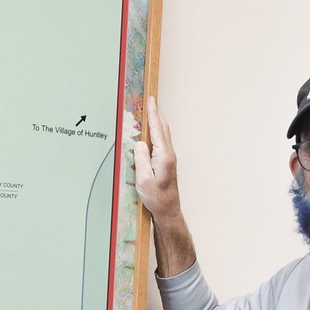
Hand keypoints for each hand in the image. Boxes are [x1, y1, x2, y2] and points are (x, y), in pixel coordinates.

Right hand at [133, 95, 181, 220]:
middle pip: (163, 128)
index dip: (153, 113)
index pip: (157, 129)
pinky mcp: (167, 163)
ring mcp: (169, 158)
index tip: (151, 100)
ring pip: (164, 135)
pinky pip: (162, 142)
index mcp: (163, 156)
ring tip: (152, 112)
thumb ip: (141, 159)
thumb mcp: (143, 179)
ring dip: (158, 122)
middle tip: (152, 100)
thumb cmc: (156, 198)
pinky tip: (153, 133)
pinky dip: (158, 132)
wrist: (168, 210)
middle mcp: (169, 154)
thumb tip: (140, 143)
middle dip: (157, 113)